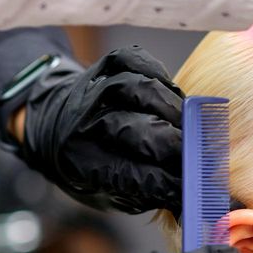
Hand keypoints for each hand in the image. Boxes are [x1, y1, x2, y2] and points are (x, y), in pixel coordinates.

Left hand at [19, 46, 183, 213]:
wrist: (55, 125)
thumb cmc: (93, 165)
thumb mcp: (111, 193)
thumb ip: (150, 193)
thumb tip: (192, 193)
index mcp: (80, 165)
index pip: (130, 175)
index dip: (166, 181)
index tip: (193, 185)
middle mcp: (81, 124)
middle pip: (132, 130)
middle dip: (172, 144)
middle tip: (198, 154)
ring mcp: (91, 89)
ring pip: (136, 89)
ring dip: (170, 108)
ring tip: (189, 123)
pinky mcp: (104, 64)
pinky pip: (135, 59)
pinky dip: (159, 73)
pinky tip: (172, 93)